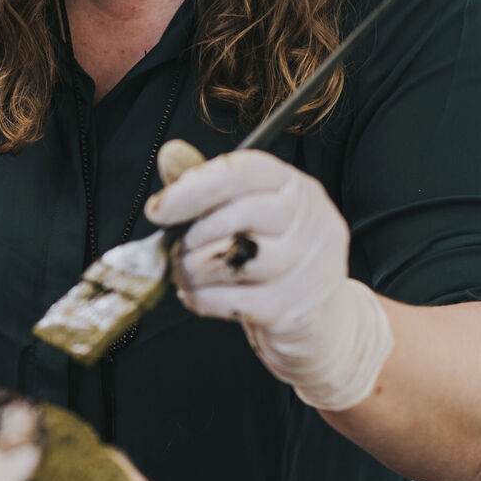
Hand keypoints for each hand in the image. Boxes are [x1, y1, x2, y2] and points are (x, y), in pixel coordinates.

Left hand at [146, 140, 392, 410]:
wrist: (322, 325)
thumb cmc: (275, 259)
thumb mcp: (249, 213)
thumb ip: (209, 184)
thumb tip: (170, 155)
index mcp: (298, 189)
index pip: (247, 170)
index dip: (196, 186)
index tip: (158, 208)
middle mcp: (311, 222)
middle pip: (239, 214)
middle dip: (193, 234)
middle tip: (175, 247)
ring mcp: (306, 268)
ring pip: (230, 259)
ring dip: (191, 268)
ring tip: (185, 272)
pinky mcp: (290, 309)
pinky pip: (227, 299)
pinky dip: (200, 298)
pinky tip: (197, 294)